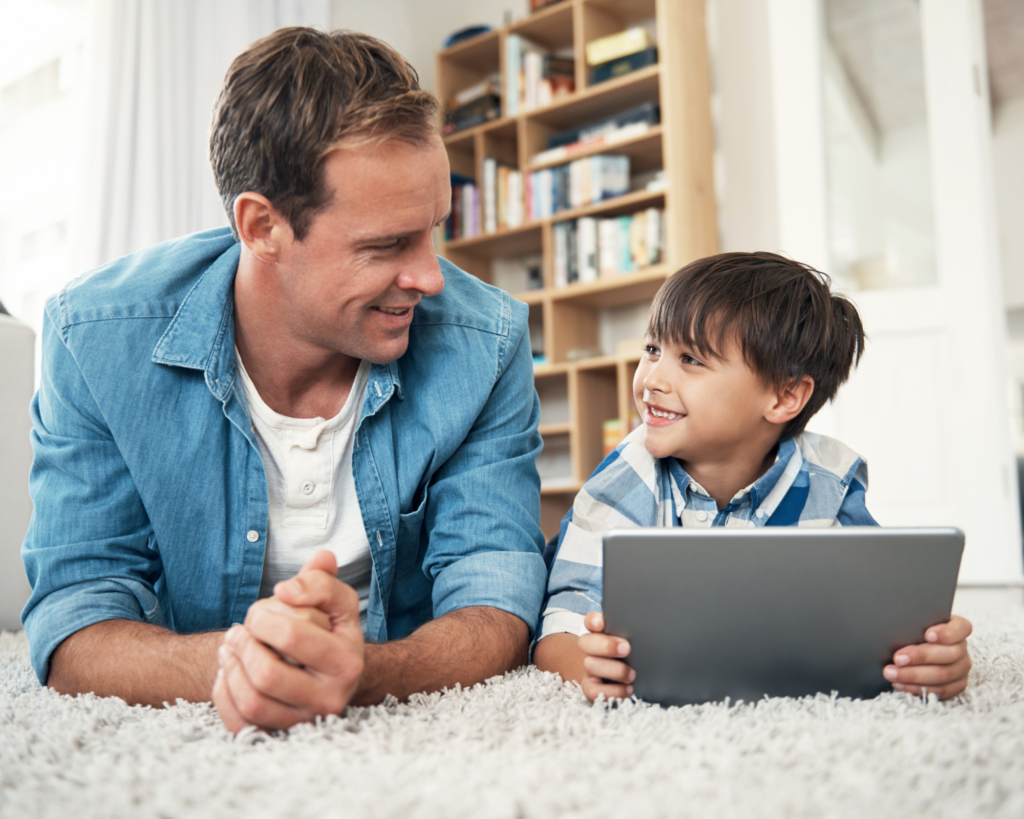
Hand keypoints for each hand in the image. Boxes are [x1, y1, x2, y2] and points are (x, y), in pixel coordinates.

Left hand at [212, 550, 364, 732]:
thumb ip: (319, 580)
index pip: (292, 636)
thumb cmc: (331, 631)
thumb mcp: (337, 601)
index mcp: (347, 662)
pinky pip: (241, 723)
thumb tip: (286, 589)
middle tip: (242, 628)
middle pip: (268, 674)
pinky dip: (225, 693)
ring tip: (231, 645)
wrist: (336, 673)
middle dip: (244, 643)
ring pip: (253, 702)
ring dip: (231, 667)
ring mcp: (304, 721)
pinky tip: (229, 670)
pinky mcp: (280, 734)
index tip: (260, 610)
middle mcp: (330, 698)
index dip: (264, 616)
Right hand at [578, 611, 634, 701]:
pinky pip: (593, 691)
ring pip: (590, 665)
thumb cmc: (628, 656)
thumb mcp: (631, 642)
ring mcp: (589, 668)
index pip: (590, 621)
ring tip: (632, 674)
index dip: (593, 621)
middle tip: (626, 648)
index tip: (601, 623)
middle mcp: (591, 649)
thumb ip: (633, 634)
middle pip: (586, 642)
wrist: (614, 678)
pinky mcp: (590, 687)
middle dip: (606, 646)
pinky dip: (613, 691)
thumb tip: (650, 628)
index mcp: (600, 633)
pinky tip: (628, 689)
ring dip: (615, 670)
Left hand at [883, 615, 972, 699]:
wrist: (915, 649)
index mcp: (958, 628)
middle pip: (949, 654)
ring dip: (913, 675)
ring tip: (891, 673)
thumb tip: (894, 624)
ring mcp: (961, 669)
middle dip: (920, 657)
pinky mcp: (955, 685)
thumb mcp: (915, 623)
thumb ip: (913, 624)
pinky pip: (938, 691)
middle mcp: (962, 649)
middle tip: (897, 658)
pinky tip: (899, 684)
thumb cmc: (914, 632)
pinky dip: (916, 688)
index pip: (961, 628)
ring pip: (943, 675)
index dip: (946, 633)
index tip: (927, 635)